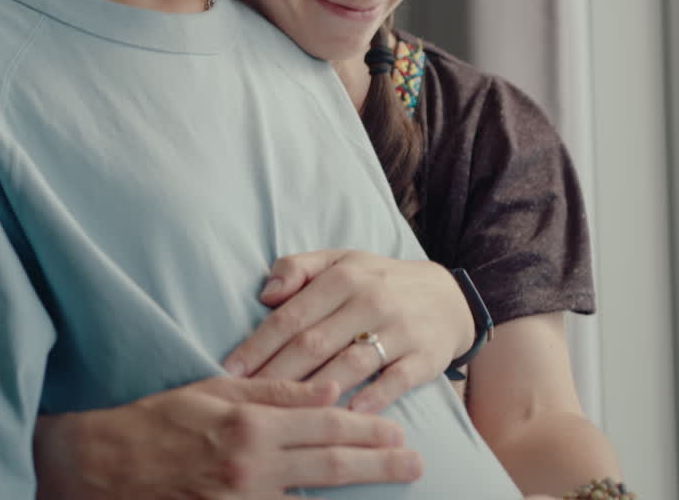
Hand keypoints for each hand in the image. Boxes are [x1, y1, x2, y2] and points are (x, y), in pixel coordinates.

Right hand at [34, 376, 421, 498]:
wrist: (107, 465)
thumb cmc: (160, 420)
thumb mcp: (215, 391)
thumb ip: (275, 393)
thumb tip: (328, 389)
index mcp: (250, 426)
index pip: (324, 426)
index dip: (366, 430)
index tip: (398, 432)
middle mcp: (252, 468)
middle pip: (330, 467)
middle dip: (379, 465)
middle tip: (416, 464)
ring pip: (313, 499)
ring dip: (357, 493)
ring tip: (392, 483)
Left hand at [222, 250, 473, 413]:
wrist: (448, 297)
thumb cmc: (378, 282)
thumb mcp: (340, 261)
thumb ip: (298, 269)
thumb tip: (265, 294)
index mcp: (342, 277)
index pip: (290, 315)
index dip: (258, 345)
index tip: (230, 371)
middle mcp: (370, 300)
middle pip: (314, 343)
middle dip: (275, 374)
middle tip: (246, 400)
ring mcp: (400, 328)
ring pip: (349, 363)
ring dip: (314, 391)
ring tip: (283, 415)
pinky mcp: (426, 355)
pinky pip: (396, 379)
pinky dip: (372, 398)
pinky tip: (346, 416)